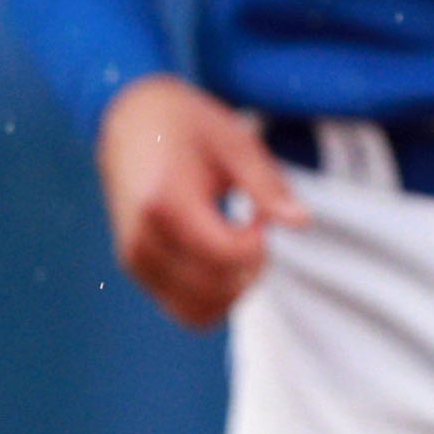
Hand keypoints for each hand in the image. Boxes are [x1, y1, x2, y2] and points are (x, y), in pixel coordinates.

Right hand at [96, 73, 302, 330]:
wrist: (131, 122)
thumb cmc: (189, 128)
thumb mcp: (236, 143)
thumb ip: (268, 186)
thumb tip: (302, 222)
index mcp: (164, 203)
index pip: (228, 255)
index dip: (260, 242)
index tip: (261, 213)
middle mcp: (141, 240)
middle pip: (216, 288)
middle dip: (252, 268)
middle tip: (254, 225)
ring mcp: (135, 261)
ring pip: (199, 311)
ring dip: (235, 288)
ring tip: (239, 243)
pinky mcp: (137, 271)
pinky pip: (184, 309)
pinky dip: (215, 296)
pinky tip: (222, 257)